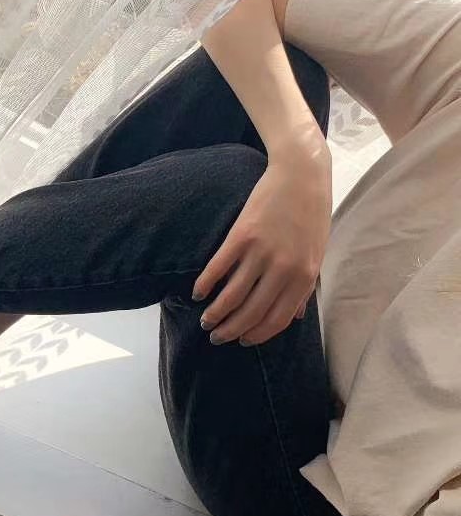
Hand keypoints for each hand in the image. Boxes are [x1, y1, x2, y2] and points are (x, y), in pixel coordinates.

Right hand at [193, 145, 330, 345]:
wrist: (302, 175)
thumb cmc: (312, 214)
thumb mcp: (317, 253)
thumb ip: (305, 286)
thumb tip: (294, 316)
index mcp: (305, 275)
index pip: (277, 318)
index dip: (258, 334)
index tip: (243, 340)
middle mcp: (284, 268)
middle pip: (252, 311)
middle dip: (232, 329)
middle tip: (217, 337)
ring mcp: (262, 252)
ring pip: (233, 295)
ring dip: (216, 313)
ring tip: (205, 321)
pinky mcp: (242, 235)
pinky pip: (219, 267)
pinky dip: (206, 284)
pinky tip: (198, 293)